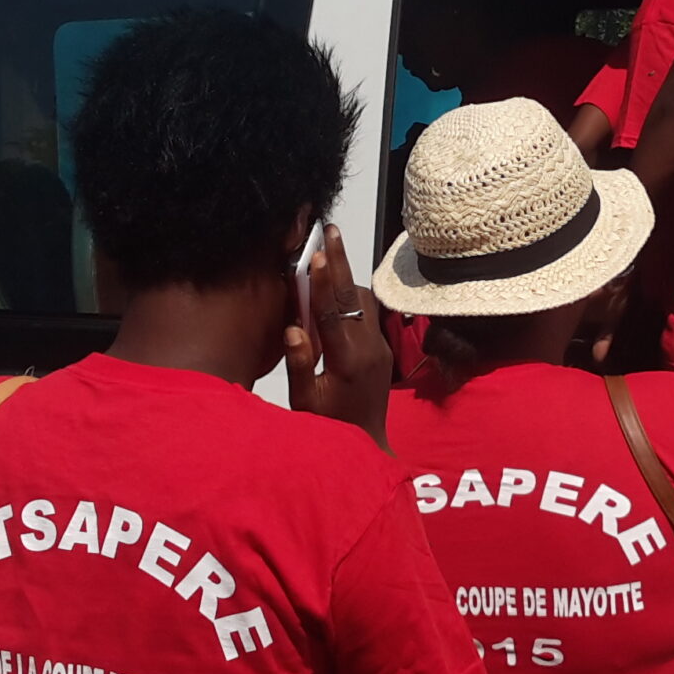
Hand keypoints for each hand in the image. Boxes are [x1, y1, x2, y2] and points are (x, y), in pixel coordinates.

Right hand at [282, 225, 393, 447]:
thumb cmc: (329, 427)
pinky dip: (351, 295)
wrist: (366, 445)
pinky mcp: (381, 348)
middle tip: (330, 229)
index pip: (333, 313)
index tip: (317, 255)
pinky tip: (337, 287)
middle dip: (341, 261)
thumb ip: (301, 364)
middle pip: (353, 296)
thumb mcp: (307, 402)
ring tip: (329, 251)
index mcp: (348, 361)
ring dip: (346, 276)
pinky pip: (367, 313)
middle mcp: (369, 348)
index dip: (324, 283)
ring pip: (363, 301)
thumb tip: (292, 328)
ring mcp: (379, 346)